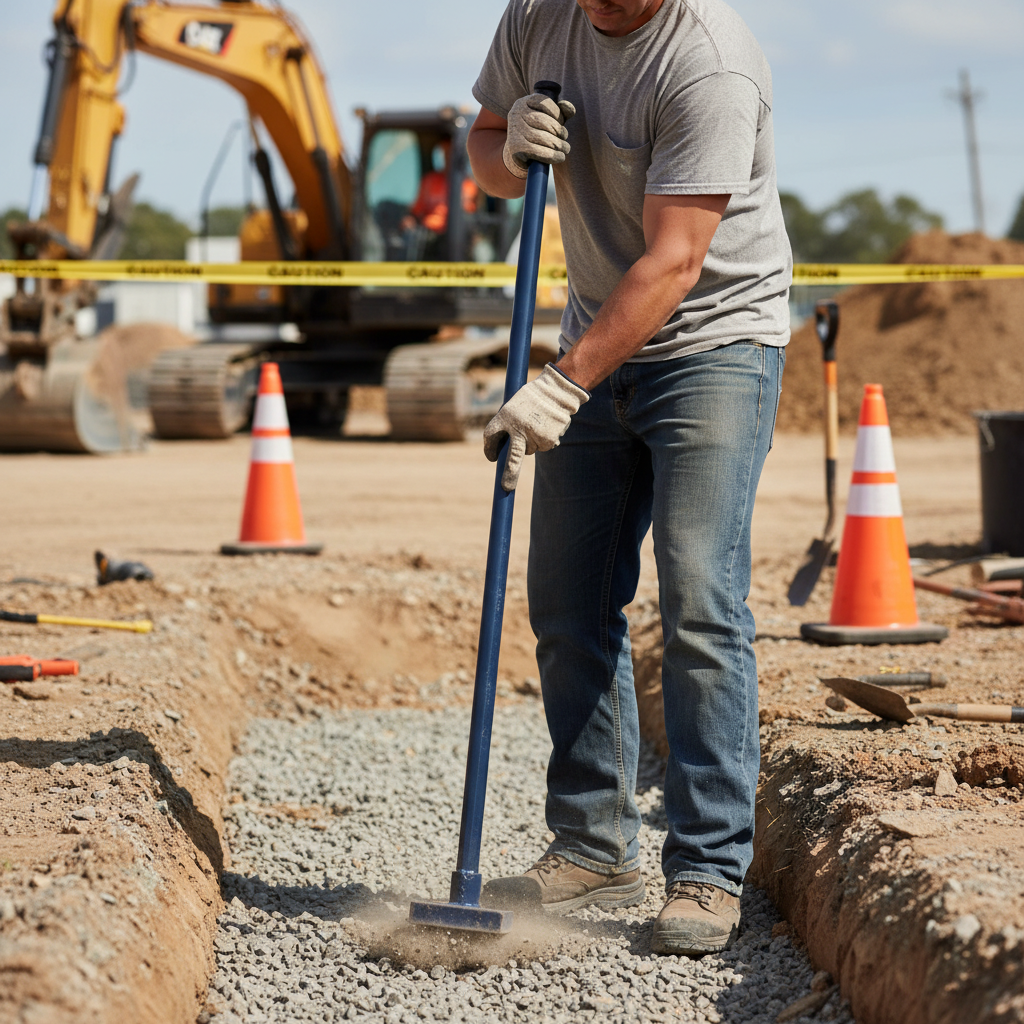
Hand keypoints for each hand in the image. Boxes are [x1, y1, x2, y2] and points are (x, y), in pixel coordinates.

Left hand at [483, 364, 588, 490]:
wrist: (557, 392)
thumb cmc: (531, 399)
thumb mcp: (513, 408)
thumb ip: (506, 427)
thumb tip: (503, 452)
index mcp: (505, 416)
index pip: (490, 436)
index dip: (489, 448)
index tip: (492, 458)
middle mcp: (519, 428)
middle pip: (513, 459)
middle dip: (509, 474)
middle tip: (506, 487)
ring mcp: (535, 436)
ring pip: (529, 450)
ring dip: (530, 443)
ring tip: (536, 423)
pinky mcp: (548, 441)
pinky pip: (542, 447)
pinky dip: (542, 440)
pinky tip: (546, 426)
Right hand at [503, 93, 576, 179]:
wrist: (519, 154)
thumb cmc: (537, 133)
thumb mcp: (549, 120)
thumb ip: (561, 112)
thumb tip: (570, 109)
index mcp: (523, 102)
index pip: (544, 103)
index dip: (557, 113)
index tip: (561, 123)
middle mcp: (516, 114)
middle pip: (544, 121)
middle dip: (558, 130)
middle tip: (564, 137)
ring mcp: (514, 131)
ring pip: (542, 137)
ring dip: (558, 144)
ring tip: (565, 148)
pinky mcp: (516, 148)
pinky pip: (538, 151)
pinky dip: (552, 155)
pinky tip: (560, 157)